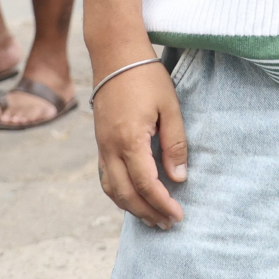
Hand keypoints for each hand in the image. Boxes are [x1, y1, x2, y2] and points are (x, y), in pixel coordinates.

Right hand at [91, 61, 186, 228]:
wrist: (115, 54)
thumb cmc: (146, 77)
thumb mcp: (170, 107)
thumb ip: (175, 144)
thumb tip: (178, 178)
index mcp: (130, 140)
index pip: (146, 184)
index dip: (162, 204)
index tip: (178, 215)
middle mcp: (110, 148)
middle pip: (125, 194)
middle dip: (147, 213)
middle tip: (168, 223)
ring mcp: (101, 146)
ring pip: (111, 190)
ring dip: (131, 208)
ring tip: (152, 218)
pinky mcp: (100, 142)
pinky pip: (106, 177)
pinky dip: (119, 194)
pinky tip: (134, 197)